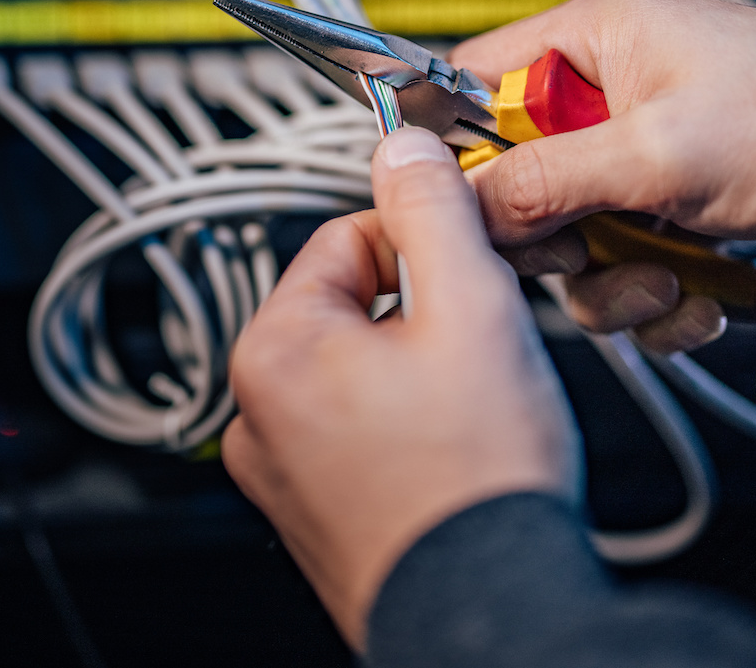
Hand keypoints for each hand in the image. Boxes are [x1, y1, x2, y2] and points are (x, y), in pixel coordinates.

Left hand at [222, 127, 578, 649]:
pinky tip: (453, 443)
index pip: (346, 240)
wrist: (496, 610)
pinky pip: (358, 424)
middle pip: (353, 302)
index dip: (421, 242)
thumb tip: (402, 145)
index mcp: (277, 353)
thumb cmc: (481, 475)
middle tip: (479, 343)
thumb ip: (433, 211)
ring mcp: (282, 469)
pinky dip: (406, 416)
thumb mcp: (471, 304)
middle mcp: (259, 414)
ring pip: (361, 363)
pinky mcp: (314, 508)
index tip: (468, 264)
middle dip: (422, 307)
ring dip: (419, 362)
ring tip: (472, 401)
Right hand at [450, 0, 755, 350]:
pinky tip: (713, 292)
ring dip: (621, 280)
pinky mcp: (669, 194)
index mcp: (599, 35)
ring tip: (679, 288)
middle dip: (560, 237)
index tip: (470, 209)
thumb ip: (549, 180)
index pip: (480, 78)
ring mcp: (641, 146)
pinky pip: (628, 254)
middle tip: (589, 257)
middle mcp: (612, 86)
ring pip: (577, 230)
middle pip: (523, 172)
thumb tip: (468, 204)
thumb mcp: (661, 153)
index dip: (463, 146)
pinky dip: (662, 289)